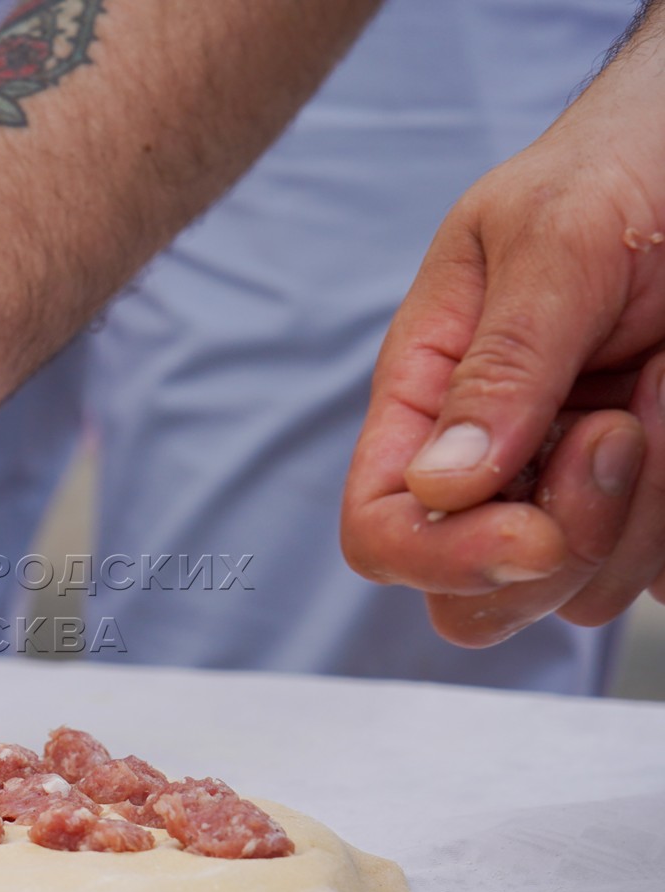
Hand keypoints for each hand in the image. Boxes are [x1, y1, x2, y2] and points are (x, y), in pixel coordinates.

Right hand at [342, 59, 664, 646]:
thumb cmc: (625, 167)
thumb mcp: (556, 240)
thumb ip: (499, 363)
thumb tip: (441, 484)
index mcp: (427, 397)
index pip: (380, 531)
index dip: (441, 556)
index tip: (532, 532)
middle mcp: (489, 462)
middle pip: (474, 600)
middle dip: (559, 545)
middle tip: (614, 435)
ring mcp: (570, 491)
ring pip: (583, 594)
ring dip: (646, 509)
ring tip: (661, 385)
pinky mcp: (648, 506)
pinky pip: (659, 574)